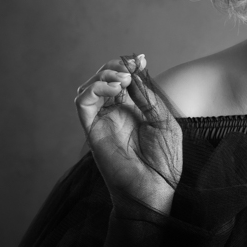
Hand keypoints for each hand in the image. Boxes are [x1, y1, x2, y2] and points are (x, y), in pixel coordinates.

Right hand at [74, 55, 182, 214]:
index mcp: (133, 108)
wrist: (155, 188)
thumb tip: (136, 72)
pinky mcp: (92, 131)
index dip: (129, 65)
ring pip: (89, 87)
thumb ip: (148, 97)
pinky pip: (83, 104)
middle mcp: (115, 112)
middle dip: (116, 66)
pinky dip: (94, 89)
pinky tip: (113, 88)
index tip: (142, 58)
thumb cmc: (164, 160)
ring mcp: (102, 121)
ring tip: (123, 78)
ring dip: (104, 75)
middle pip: (104, 79)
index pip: (124, 79)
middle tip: (131, 66)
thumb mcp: (163, 120)